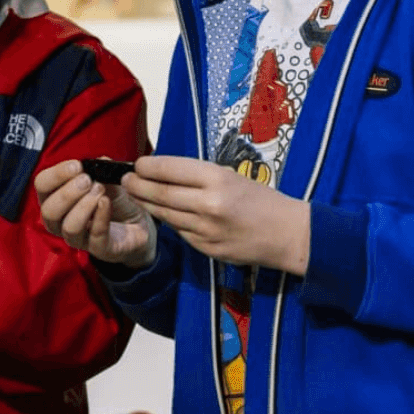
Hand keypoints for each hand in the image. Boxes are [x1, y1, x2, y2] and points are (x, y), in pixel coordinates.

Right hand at [37, 159, 155, 266]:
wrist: (139, 223)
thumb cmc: (114, 200)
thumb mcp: (107, 179)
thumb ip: (100, 169)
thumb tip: (98, 161)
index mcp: (56, 199)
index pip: (42, 186)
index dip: (56, 175)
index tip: (76, 166)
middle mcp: (61, 222)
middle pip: (49, 211)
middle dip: (67, 193)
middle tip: (88, 180)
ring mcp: (79, 238)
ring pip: (69, 227)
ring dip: (84, 206)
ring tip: (100, 191)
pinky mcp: (100, 249)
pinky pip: (95, 236)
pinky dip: (101, 217)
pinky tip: (107, 203)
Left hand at [124, 155, 308, 272]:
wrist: (288, 235)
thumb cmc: (262, 199)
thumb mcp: (232, 177)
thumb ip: (199, 176)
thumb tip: (164, 171)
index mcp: (217, 180)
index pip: (171, 169)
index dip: (148, 166)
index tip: (137, 164)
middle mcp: (208, 205)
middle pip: (161, 193)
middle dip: (138, 186)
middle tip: (125, 180)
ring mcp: (205, 230)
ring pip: (166, 215)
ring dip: (147, 204)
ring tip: (136, 194)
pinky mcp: (206, 249)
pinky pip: (180, 231)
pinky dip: (169, 221)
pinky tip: (162, 213)